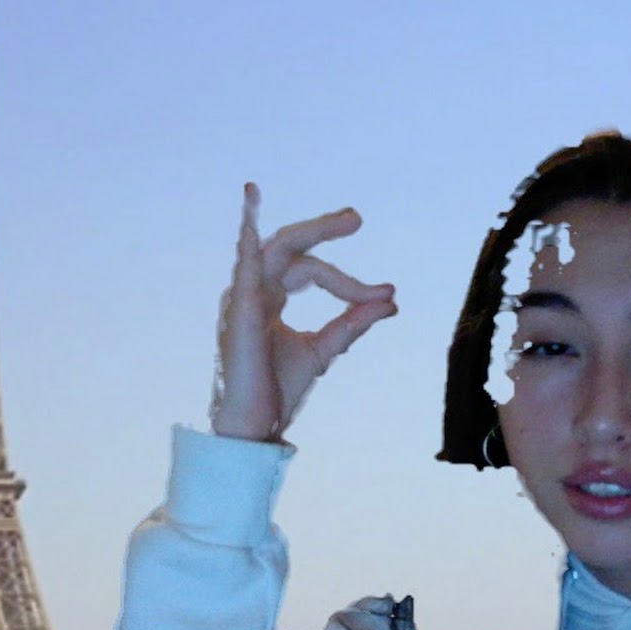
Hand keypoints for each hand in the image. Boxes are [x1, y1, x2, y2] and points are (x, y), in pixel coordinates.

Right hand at [211, 183, 396, 441]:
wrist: (257, 425)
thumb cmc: (279, 390)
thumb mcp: (325, 348)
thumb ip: (353, 322)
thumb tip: (390, 301)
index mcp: (271, 298)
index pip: (313, 272)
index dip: (350, 282)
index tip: (386, 292)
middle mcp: (256, 291)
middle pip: (291, 246)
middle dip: (324, 230)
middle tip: (357, 219)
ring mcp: (244, 296)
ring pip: (277, 247)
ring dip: (312, 230)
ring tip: (347, 220)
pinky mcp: (240, 308)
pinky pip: (243, 263)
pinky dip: (247, 232)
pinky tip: (251, 205)